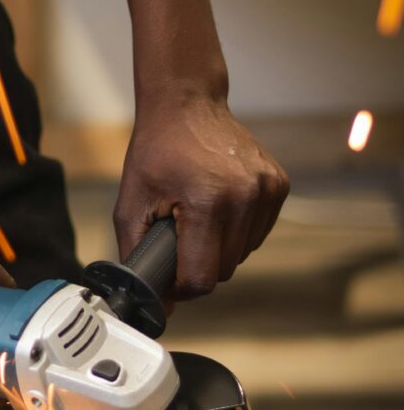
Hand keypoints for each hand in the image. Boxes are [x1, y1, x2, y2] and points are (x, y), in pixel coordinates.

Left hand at [114, 97, 288, 298]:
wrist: (187, 104)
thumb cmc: (155, 153)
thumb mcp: (131, 204)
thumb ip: (137, 255)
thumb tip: (157, 304)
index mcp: (207, 204)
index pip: (202, 278)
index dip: (181, 286)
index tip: (168, 275)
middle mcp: (245, 198)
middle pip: (224, 271)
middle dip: (198, 266)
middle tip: (178, 241)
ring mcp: (267, 190)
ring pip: (242, 255)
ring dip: (218, 250)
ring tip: (196, 220)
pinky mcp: (279, 186)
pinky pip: (257, 234)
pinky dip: (236, 233)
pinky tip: (217, 209)